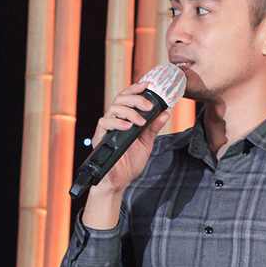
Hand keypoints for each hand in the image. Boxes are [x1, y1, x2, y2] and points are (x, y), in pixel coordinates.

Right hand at [86, 85, 169, 200]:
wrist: (120, 181)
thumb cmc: (130, 162)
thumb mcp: (147, 143)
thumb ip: (154, 127)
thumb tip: (166, 112)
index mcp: (124, 119)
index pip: (127, 97)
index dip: (136, 89)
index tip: (148, 85)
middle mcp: (114, 121)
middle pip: (120, 99)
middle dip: (136, 99)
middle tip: (149, 106)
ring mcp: (106, 129)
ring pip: (113, 108)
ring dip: (129, 112)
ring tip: (141, 121)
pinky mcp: (99, 138)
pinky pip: (105, 123)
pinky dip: (118, 123)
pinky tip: (129, 127)